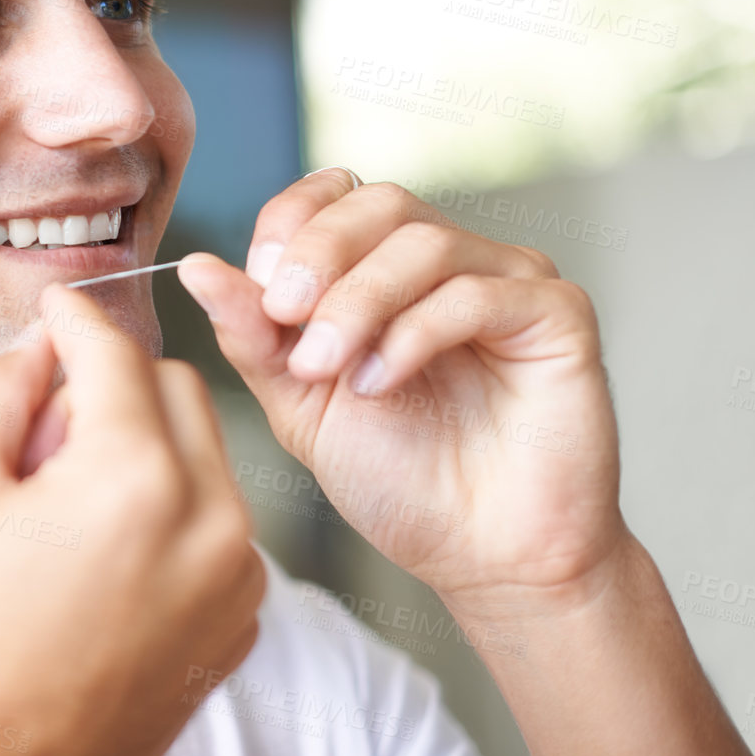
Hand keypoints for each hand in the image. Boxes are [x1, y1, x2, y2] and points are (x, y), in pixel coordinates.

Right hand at [0, 283, 263, 755]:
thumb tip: (39, 344)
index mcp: (133, 479)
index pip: (116, 352)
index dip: (75, 319)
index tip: (53, 308)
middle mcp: (209, 517)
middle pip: (176, 386)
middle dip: (113, 384)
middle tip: (47, 431)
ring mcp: (237, 572)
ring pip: (206, 450)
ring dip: (146, 443)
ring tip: (73, 500)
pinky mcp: (243, 614)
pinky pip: (218, 517)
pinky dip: (172, 506)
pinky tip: (107, 551)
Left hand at [176, 170, 625, 610]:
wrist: (484, 561)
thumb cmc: (400, 481)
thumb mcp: (299, 402)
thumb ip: (253, 334)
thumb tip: (196, 267)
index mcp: (385, 268)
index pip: (333, 194)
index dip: (290, 224)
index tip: (258, 284)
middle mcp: (450, 261)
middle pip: (378, 203)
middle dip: (318, 256)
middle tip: (285, 317)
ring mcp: (508, 281)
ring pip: (423, 242)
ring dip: (358, 302)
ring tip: (329, 370)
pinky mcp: (557, 315)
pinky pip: (478, 292)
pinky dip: (414, 332)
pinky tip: (381, 383)